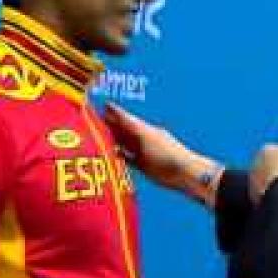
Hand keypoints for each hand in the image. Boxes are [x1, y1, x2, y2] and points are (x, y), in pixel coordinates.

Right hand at [103, 103, 222, 204]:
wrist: (183, 172)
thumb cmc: (167, 152)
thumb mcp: (145, 136)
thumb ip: (128, 124)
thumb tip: (112, 107)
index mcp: (145, 129)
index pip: (126, 118)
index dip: (114, 113)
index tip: (103, 105)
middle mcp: (143, 139)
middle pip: (124, 131)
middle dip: (110, 126)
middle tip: (95, 121)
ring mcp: (143, 153)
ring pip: (124, 145)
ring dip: (113, 141)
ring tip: (99, 137)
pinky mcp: (144, 166)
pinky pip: (128, 159)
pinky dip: (119, 157)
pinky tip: (111, 155)